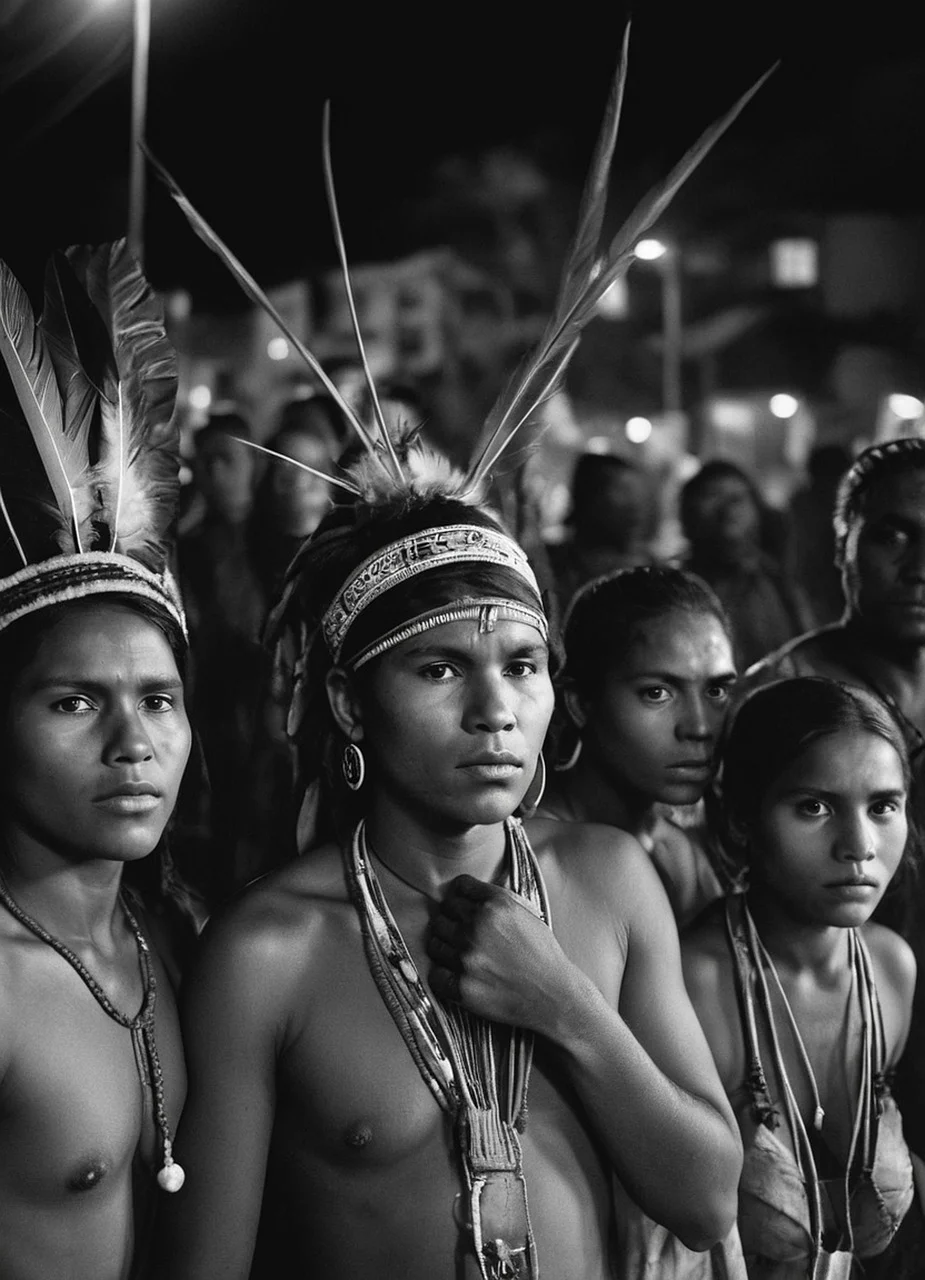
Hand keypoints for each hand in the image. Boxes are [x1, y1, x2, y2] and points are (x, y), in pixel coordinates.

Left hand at [426, 874, 579, 1034]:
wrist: (553, 996)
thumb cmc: (542, 956)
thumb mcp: (527, 914)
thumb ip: (497, 900)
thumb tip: (470, 893)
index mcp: (496, 905)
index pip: (459, 887)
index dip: (459, 895)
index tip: (460, 904)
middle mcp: (477, 927)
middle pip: (442, 913)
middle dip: (449, 920)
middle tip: (459, 932)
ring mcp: (467, 957)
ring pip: (434, 942)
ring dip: (443, 946)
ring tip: (458, 954)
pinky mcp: (461, 986)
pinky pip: (434, 974)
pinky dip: (442, 975)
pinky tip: (455, 974)